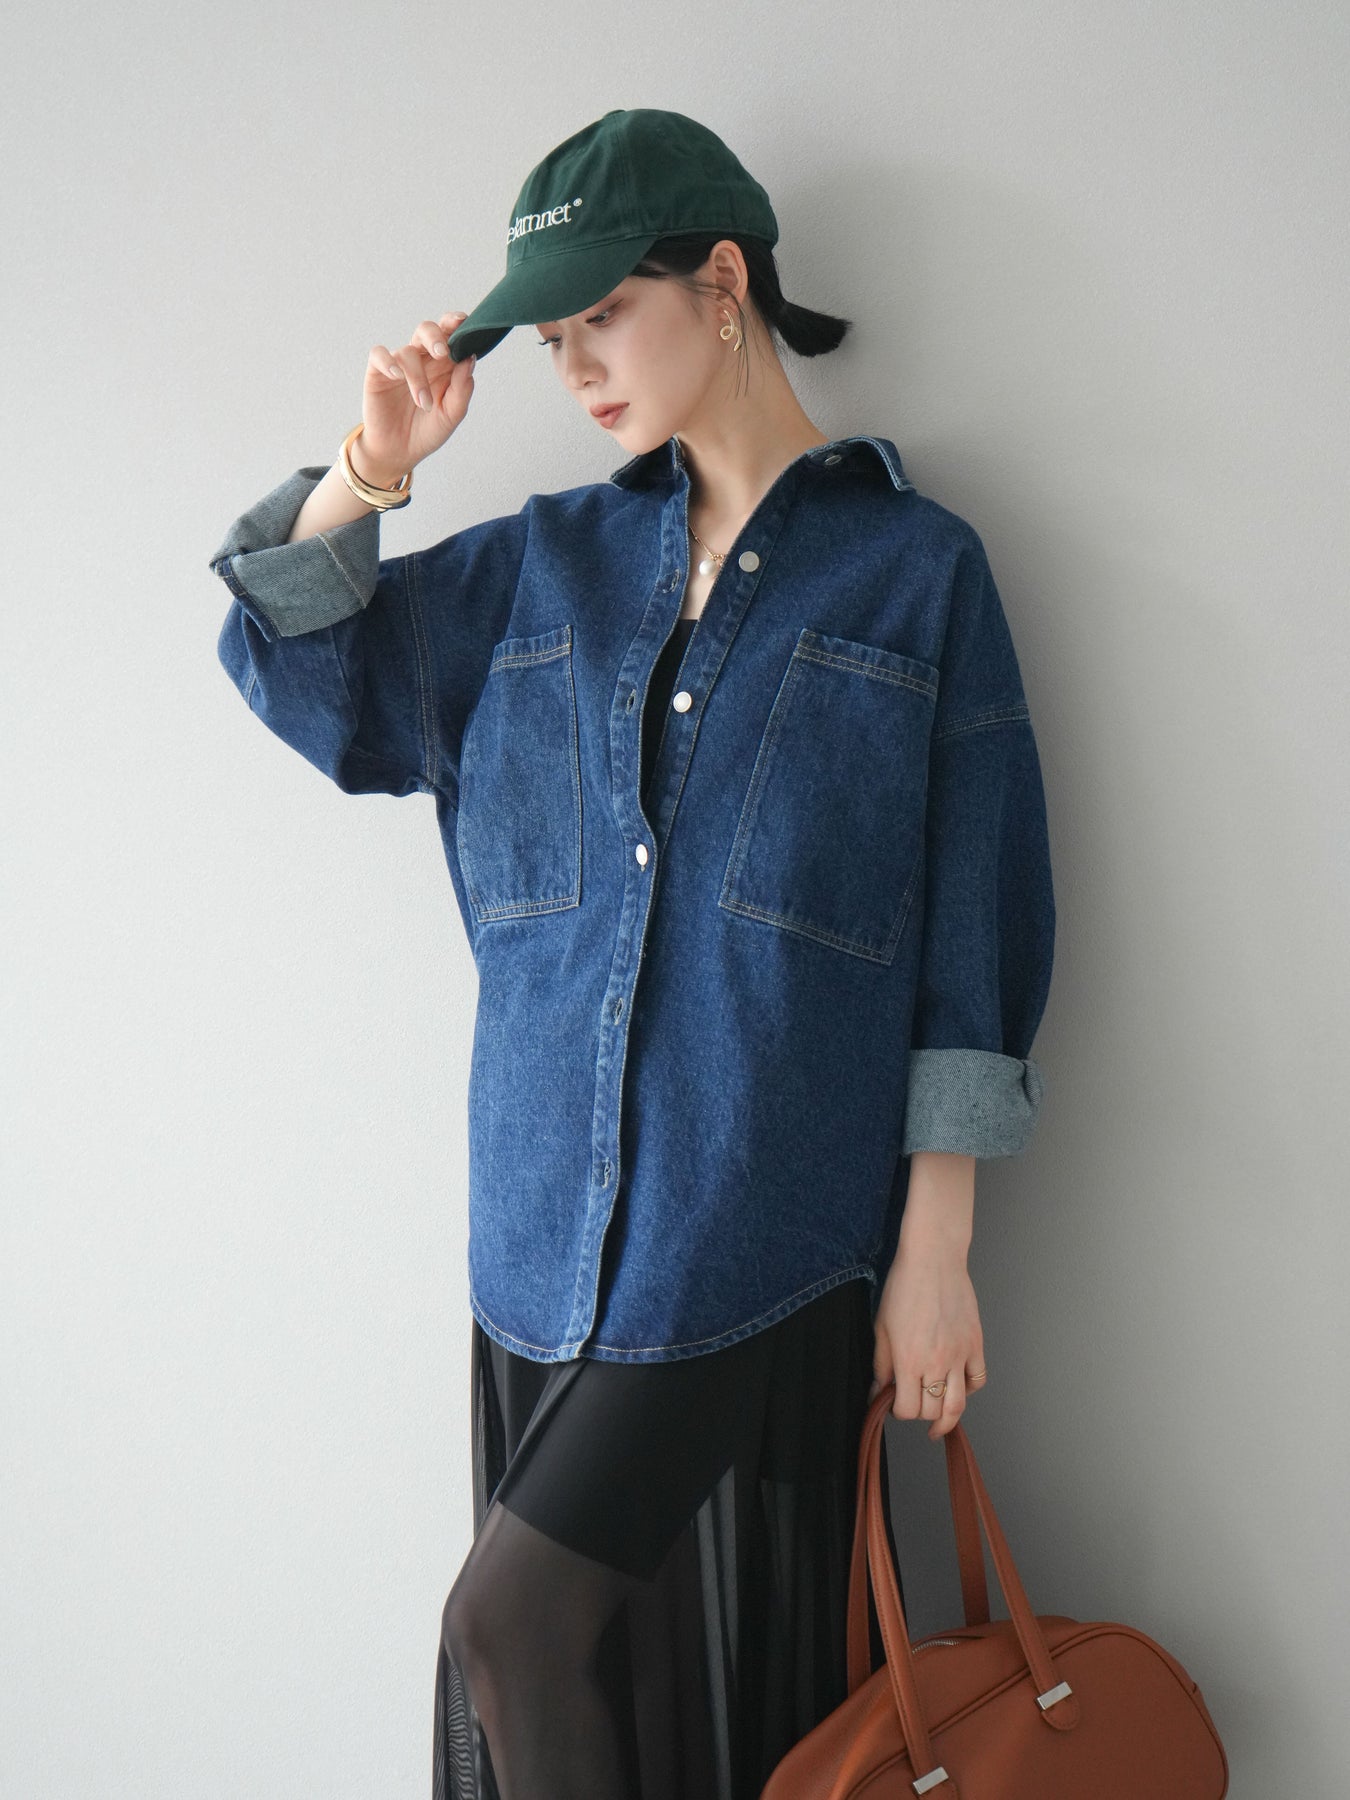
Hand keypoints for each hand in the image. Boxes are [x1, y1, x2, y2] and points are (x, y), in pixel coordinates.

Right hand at [358, 310, 478, 481]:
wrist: (400, 452)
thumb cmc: (427, 431)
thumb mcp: (451, 415)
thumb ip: (462, 389)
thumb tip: (470, 360)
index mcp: (444, 365)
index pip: (450, 335)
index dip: (456, 324)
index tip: (464, 322)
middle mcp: (422, 360)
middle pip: (427, 330)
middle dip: (436, 336)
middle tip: (443, 353)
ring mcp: (399, 365)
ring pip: (408, 351)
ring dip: (417, 377)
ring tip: (424, 404)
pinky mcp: (378, 373)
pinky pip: (379, 355)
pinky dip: (388, 361)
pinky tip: (396, 376)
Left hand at [869, 1233, 986, 1440]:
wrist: (933, 1259)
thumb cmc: (903, 1287)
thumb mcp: (881, 1327)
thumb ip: (881, 1364)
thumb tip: (877, 1392)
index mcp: (909, 1359)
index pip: (907, 1409)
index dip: (898, 1412)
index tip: (893, 1405)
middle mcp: (936, 1362)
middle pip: (933, 1411)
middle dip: (920, 1414)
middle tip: (912, 1405)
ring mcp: (960, 1354)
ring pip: (958, 1405)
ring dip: (947, 1418)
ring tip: (939, 1423)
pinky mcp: (976, 1344)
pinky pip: (978, 1380)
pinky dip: (968, 1390)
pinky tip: (956, 1387)